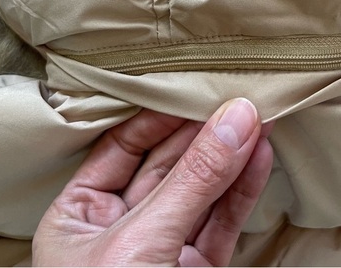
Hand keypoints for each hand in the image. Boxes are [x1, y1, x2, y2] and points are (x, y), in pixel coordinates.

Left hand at [33, 98, 272, 266]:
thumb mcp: (141, 242)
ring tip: (259, 121)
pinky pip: (223, 221)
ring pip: (202, 191)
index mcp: (79, 216)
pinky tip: (261, 158)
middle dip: (205, 134)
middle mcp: (121, 228)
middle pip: (169, 164)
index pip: (123, 147)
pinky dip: (244, 190)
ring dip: (232, 158)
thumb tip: (235, 119)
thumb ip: (192, 180)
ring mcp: (163, 249)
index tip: (197, 91)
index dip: (161, 116)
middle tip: (240, 102)